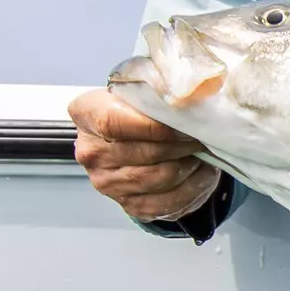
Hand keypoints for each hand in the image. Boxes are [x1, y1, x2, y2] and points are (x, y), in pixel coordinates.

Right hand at [68, 87, 220, 222]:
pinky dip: (191, 186)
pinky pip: (167, 200)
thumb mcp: (142, 88)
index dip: (155, 125)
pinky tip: (199, 171)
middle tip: (203, 135)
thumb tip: (190, 92)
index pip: (114, 122)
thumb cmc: (141, 111)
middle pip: (144, 152)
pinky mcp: (128, 204)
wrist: (139, 141)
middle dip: (181, 144)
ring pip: (159, 177)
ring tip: (201, 150)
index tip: (184, 122)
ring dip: (188, 164)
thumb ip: (157, 86)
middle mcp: (90, 151)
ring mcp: (106, 182)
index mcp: (86, 114)